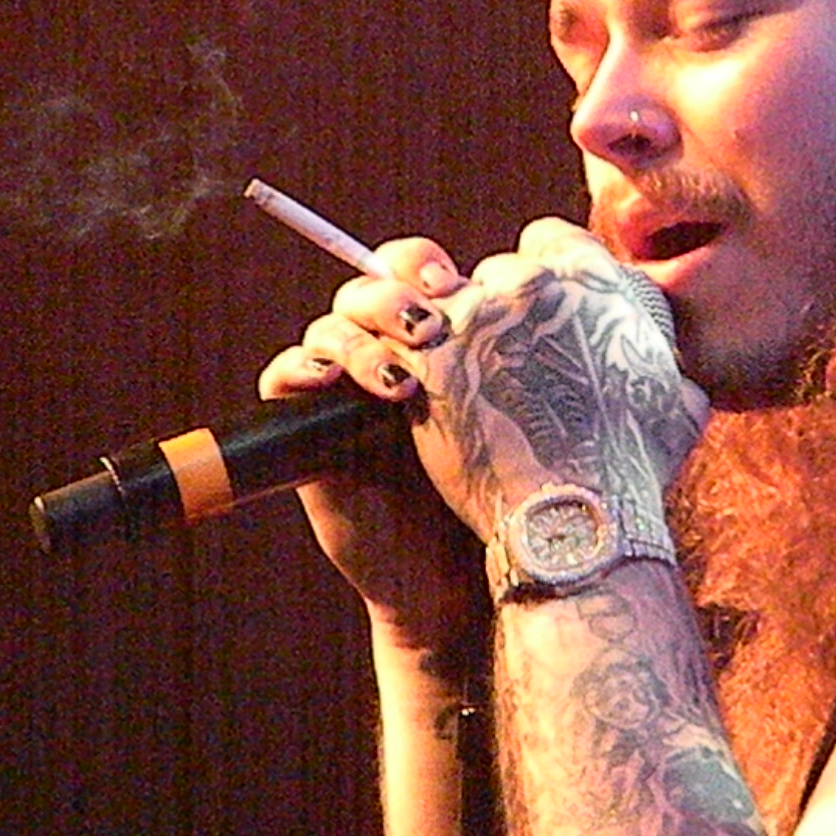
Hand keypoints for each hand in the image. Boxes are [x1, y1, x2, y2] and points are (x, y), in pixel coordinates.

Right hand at [257, 237, 481, 647]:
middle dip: (390, 297)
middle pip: (365, 290)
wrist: (457, 570)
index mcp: (433, 339)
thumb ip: (517, 353)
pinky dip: (298, 367)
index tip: (453, 285)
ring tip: (397, 383)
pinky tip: (327, 379)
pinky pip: (282, 378)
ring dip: (356, 341)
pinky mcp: (309, 428)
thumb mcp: (515, 413)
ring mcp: (345, 390)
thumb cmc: (499, 490)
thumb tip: (553, 287)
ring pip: (328, 329)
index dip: (420, 265)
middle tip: (426, 329)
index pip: (410, 270)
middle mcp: (386, 355)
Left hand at [405, 218, 709, 543]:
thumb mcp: (681, 407)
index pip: (549, 239)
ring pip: (446, 299)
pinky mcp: (431, 358)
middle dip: (497, 308)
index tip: (536, 306)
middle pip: (498, 270)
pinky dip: (402, 356)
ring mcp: (477, 317)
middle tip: (502, 355)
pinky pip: (399, 335)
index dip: (541, 269)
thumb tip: (679, 380)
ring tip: (457, 372)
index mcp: (593, 282)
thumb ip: (672, 373)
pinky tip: (409, 383)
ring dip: (449, 331)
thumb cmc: (631, 467)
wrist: (578, 514)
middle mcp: (533, 284)